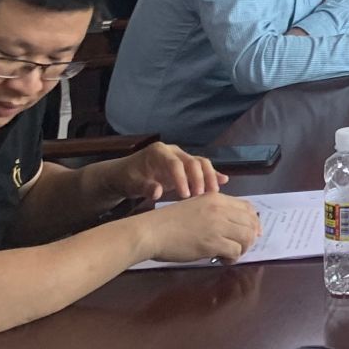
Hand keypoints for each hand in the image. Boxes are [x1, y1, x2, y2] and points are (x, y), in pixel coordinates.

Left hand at [103, 142, 225, 202]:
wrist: (125, 174)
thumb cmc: (127, 178)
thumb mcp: (132, 184)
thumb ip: (144, 187)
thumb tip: (158, 192)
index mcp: (159, 152)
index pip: (175, 163)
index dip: (182, 179)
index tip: (185, 195)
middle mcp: (173, 151)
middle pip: (192, 161)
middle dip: (199, 178)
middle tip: (202, 196)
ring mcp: (181, 158)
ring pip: (200, 163)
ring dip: (209, 177)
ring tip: (213, 193)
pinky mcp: (185, 166)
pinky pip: (201, 168)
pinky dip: (212, 174)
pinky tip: (223, 181)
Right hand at [138, 192, 260, 264]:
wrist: (152, 231)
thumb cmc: (168, 221)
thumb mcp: (195, 207)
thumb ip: (214, 211)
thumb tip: (231, 226)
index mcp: (216, 198)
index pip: (247, 207)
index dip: (253, 221)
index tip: (252, 232)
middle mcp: (221, 209)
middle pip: (250, 222)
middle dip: (251, 236)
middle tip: (242, 247)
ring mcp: (217, 225)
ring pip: (247, 237)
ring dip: (243, 248)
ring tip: (232, 254)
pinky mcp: (212, 242)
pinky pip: (235, 250)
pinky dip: (233, 257)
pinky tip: (224, 259)